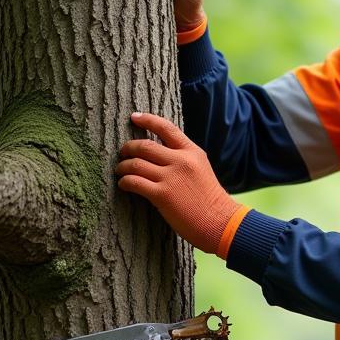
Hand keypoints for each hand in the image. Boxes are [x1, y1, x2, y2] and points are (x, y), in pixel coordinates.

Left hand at [116, 112, 238, 253]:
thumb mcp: (201, 169)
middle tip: (122, 153)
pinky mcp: (162, 195)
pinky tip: (124, 185)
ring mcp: (171, 177)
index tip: (134, 117)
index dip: (147, 119)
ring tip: (120, 171)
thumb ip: (183, 159)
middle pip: (145, 145)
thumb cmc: (209, 199)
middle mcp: (181, 160)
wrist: (220, 221)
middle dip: (128, 148)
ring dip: (123, 166)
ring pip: (136, 163)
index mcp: (192, 152)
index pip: (166, 128)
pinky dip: (124, 182)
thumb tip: (159, 154)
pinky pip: (134, 182)